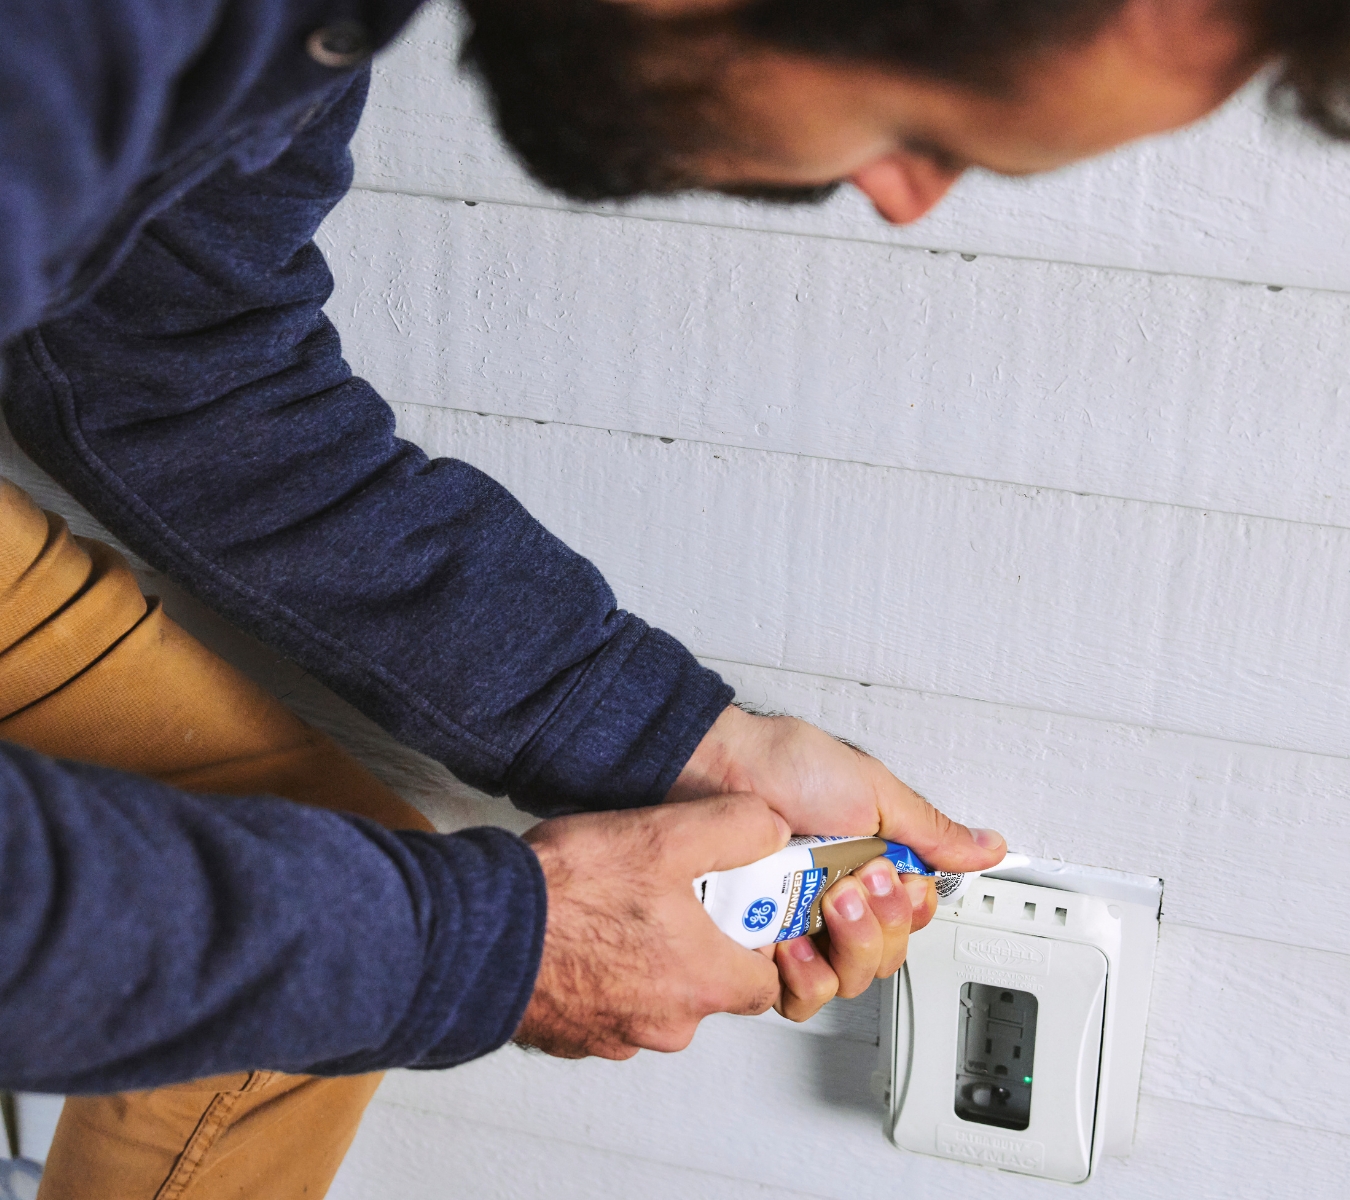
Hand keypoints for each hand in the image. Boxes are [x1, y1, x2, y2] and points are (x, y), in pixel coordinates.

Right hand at [514, 793, 790, 1059]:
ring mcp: (612, 1034)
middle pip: (706, 987)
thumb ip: (737, 827)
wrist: (478, 932)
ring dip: (644, 959)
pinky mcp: (568, 1034)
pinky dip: (599, 974)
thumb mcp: (667, 834)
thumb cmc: (568, 894)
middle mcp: (664, 1023)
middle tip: (669, 892)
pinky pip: (602, 1003)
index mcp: (702, 981)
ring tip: (615, 903)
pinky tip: (578, 929)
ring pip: (652, 995)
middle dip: (696, 943)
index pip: (765, 983)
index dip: (756, 942)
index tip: (738, 905)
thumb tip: (770, 828)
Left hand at [667, 705, 1005, 1020]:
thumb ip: (931, 831)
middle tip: (859, 879)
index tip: (898, 879)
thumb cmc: (781, 766)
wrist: (714, 767)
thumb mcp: (872, 790)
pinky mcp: (755, 947)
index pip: (911, 922)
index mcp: (865, 865)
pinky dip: (803, 974)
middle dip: (881, 923)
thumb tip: (989, 847)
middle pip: (884, 959)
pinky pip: (793, 995)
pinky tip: (793, 938)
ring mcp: (793, 925)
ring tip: (828, 900)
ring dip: (848, 945)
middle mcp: (831, 900)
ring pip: (845, 983)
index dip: (912, 912)